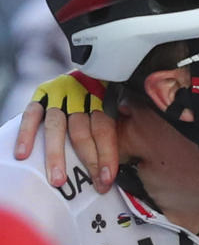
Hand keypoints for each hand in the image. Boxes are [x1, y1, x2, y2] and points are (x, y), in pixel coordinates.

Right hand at [14, 73, 117, 192]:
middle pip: (83, 132)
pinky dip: (27, 134)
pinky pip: (32, 114)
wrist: (92, 60)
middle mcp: (82, 96)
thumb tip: (129, 151)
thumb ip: (122, 121)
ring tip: (58, 179)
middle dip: (89, 161)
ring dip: (56, 155)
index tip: (108, 178)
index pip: (105, 130)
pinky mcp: (42, 93)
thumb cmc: (106, 92)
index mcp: (104, 98)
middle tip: (92, 184)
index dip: (107, 154)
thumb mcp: (120, 100)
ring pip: (57, 127)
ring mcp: (61, 94)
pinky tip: (24, 154)